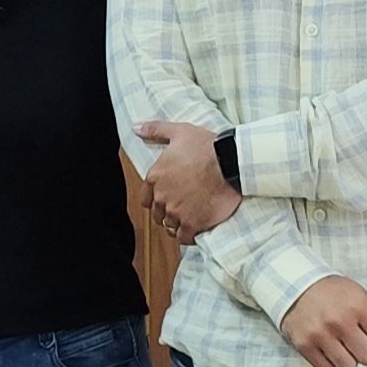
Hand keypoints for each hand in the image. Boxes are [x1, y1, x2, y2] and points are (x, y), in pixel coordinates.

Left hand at [132, 121, 241, 244]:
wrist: (230, 163)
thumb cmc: (206, 146)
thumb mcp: (179, 132)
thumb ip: (155, 130)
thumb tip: (136, 128)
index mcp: (155, 177)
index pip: (146, 199)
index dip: (156, 199)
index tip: (168, 197)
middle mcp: (162, 197)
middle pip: (158, 214)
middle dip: (167, 211)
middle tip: (182, 206)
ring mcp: (176, 212)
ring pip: (170, 226)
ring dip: (178, 223)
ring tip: (190, 216)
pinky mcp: (192, 224)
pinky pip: (183, 238)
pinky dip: (188, 236)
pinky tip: (195, 228)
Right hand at [277, 275, 366, 366]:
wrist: (293, 284)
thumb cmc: (334, 292)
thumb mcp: (365, 298)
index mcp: (359, 305)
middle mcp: (340, 320)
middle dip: (366, 351)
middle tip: (356, 338)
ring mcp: (320, 334)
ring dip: (348, 359)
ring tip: (341, 343)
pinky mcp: (304, 345)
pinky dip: (331, 364)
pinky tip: (328, 348)